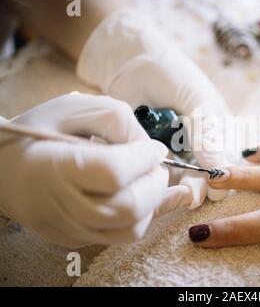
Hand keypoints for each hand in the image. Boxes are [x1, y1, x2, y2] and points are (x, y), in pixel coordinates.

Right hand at [0, 93, 169, 247]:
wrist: (3, 167)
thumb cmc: (37, 132)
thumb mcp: (72, 108)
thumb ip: (116, 120)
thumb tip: (152, 150)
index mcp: (55, 166)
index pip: (114, 172)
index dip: (143, 159)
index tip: (155, 147)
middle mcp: (62, 205)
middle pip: (128, 207)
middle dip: (155, 183)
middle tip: (156, 164)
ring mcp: (69, 228)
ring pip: (131, 229)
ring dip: (153, 202)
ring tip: (150, 178)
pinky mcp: (76, 238)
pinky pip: (122, 235)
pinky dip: (145, 215)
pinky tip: (154, 195)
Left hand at [77, 8, 231, 207]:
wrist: (132, 61)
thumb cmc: (172, 74)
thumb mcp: (196, 99)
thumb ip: (209, 132)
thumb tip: (221, 168)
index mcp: (220, 129)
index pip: (228, 161)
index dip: (224, 177)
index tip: (214, 188)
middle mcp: (200, 144)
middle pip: (206, 174)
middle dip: (199, 186)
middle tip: (191, 194)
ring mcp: (176, 150)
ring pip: (182, 177)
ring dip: (180, 186)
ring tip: (176, 192)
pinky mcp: (152, 153)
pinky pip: (159, 171)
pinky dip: (159, 178)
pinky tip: (157, 181)